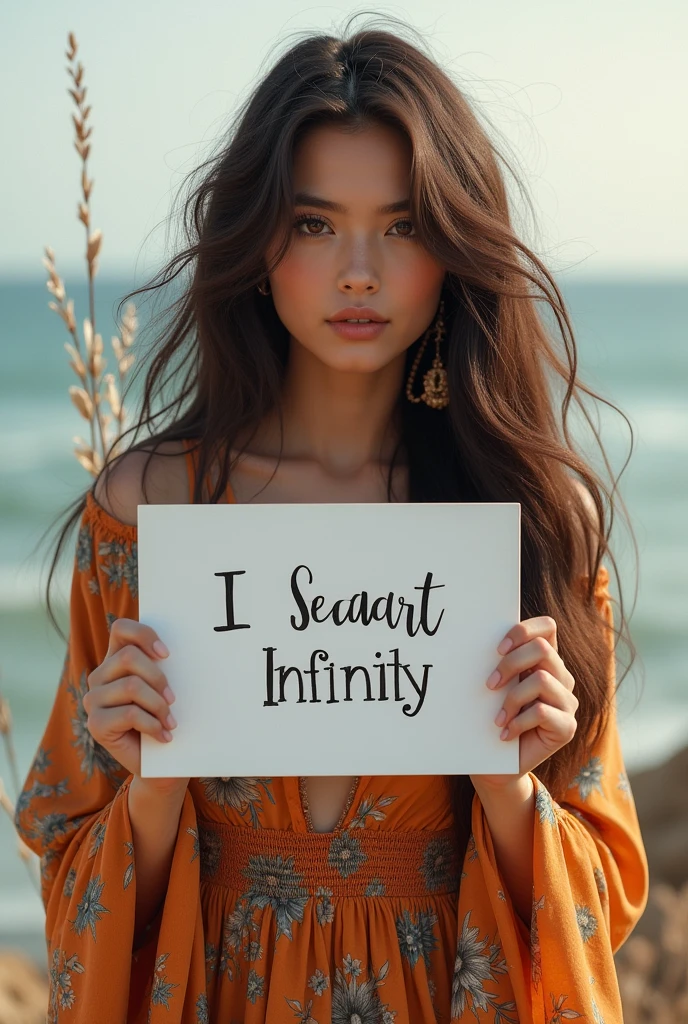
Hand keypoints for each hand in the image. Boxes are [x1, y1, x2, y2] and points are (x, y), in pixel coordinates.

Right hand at [84, 617, 189, 795]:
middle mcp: (99, 676)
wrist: (161, 763)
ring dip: (158, 705)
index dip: (144, 634)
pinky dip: (153, 725)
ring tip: (170, 721)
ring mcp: (94, 700)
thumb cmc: (166, 718)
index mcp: (116, 660)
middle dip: (158, 677)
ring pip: (131, 686)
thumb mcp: (165, 688)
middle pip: (128, 656)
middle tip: (173, 699)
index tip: (167, 655)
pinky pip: (129, 713)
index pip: (121, 628)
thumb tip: (192, 645)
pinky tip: (163, 736)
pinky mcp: (95, 724)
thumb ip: (164, 666)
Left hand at [471, 615, 577, 789]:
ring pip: (541, 679)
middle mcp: (561, 677)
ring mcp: (567, 702)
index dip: (524, 630)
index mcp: (545, 661)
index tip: (497, 649)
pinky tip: (505, 733)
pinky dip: (518, 722)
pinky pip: (542, 712)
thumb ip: (498, 663)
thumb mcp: (494, 687)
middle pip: (543, 649)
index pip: (547, 627)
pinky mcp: (567, 727)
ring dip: (512, 698)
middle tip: (489, 684)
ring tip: (498, 717)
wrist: (495, 765)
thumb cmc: (490, 719)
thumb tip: (476, 636)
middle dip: (511, 664)